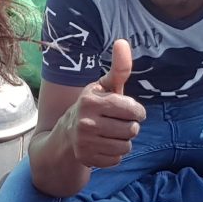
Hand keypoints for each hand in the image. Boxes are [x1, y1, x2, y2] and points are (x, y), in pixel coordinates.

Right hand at [64, 39, 145, 167]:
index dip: (136, 111)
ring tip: (111, 134)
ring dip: (123, 141)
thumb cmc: (93, 107)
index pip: (132, 110)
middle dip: (130, 126)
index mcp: (91, 101)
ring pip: (126, 146)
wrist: (66, 135)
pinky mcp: (87, 159)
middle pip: (132, 130)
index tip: (130, 110)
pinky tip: (104, 146)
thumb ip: (118, 68)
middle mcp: (86, 122)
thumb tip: (122, 41)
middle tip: (117, 123)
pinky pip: (117, 159)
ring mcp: (84, 142)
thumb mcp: (104, 87)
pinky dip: (115, 154)